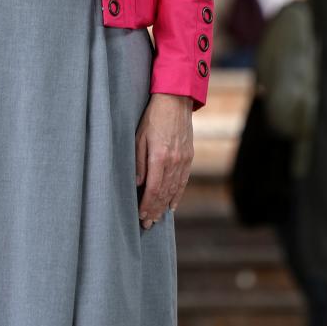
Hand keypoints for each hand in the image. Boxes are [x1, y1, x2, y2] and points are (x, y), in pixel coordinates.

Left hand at [136, 94, 193, 229]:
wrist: (176, 101)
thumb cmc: (152, 117)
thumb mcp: (139, 137)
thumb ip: (139, 162)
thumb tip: (137, 184)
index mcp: (160, 157)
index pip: (153, 189)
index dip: (147, 204)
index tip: (140, 215)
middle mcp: (174, 161)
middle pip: (164, 193)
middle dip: (155, 210)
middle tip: (147, 224)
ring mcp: (184, 160)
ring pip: (174, 189)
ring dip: (164, 206)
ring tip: (157, 219)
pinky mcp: (189, 157)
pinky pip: (183, 181)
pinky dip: (177, 195)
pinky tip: (172, 206)